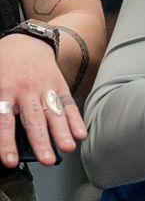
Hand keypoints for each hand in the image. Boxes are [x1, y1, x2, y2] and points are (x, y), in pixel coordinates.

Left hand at [0, 34, 82, 166]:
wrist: (27, 41)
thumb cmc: (4, 64)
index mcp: (4, 90)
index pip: (4, 121)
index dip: (6, 142)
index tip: (10, 160)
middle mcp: (26, 91)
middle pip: (34, 120)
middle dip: (42, 141)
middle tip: (47, 159)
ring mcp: (45, 88)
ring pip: (54, 113)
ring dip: (62, 132)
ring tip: (68, 148)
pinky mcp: (59, 86)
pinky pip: (68, 104)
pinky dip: (75, 119)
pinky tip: (81, 133)